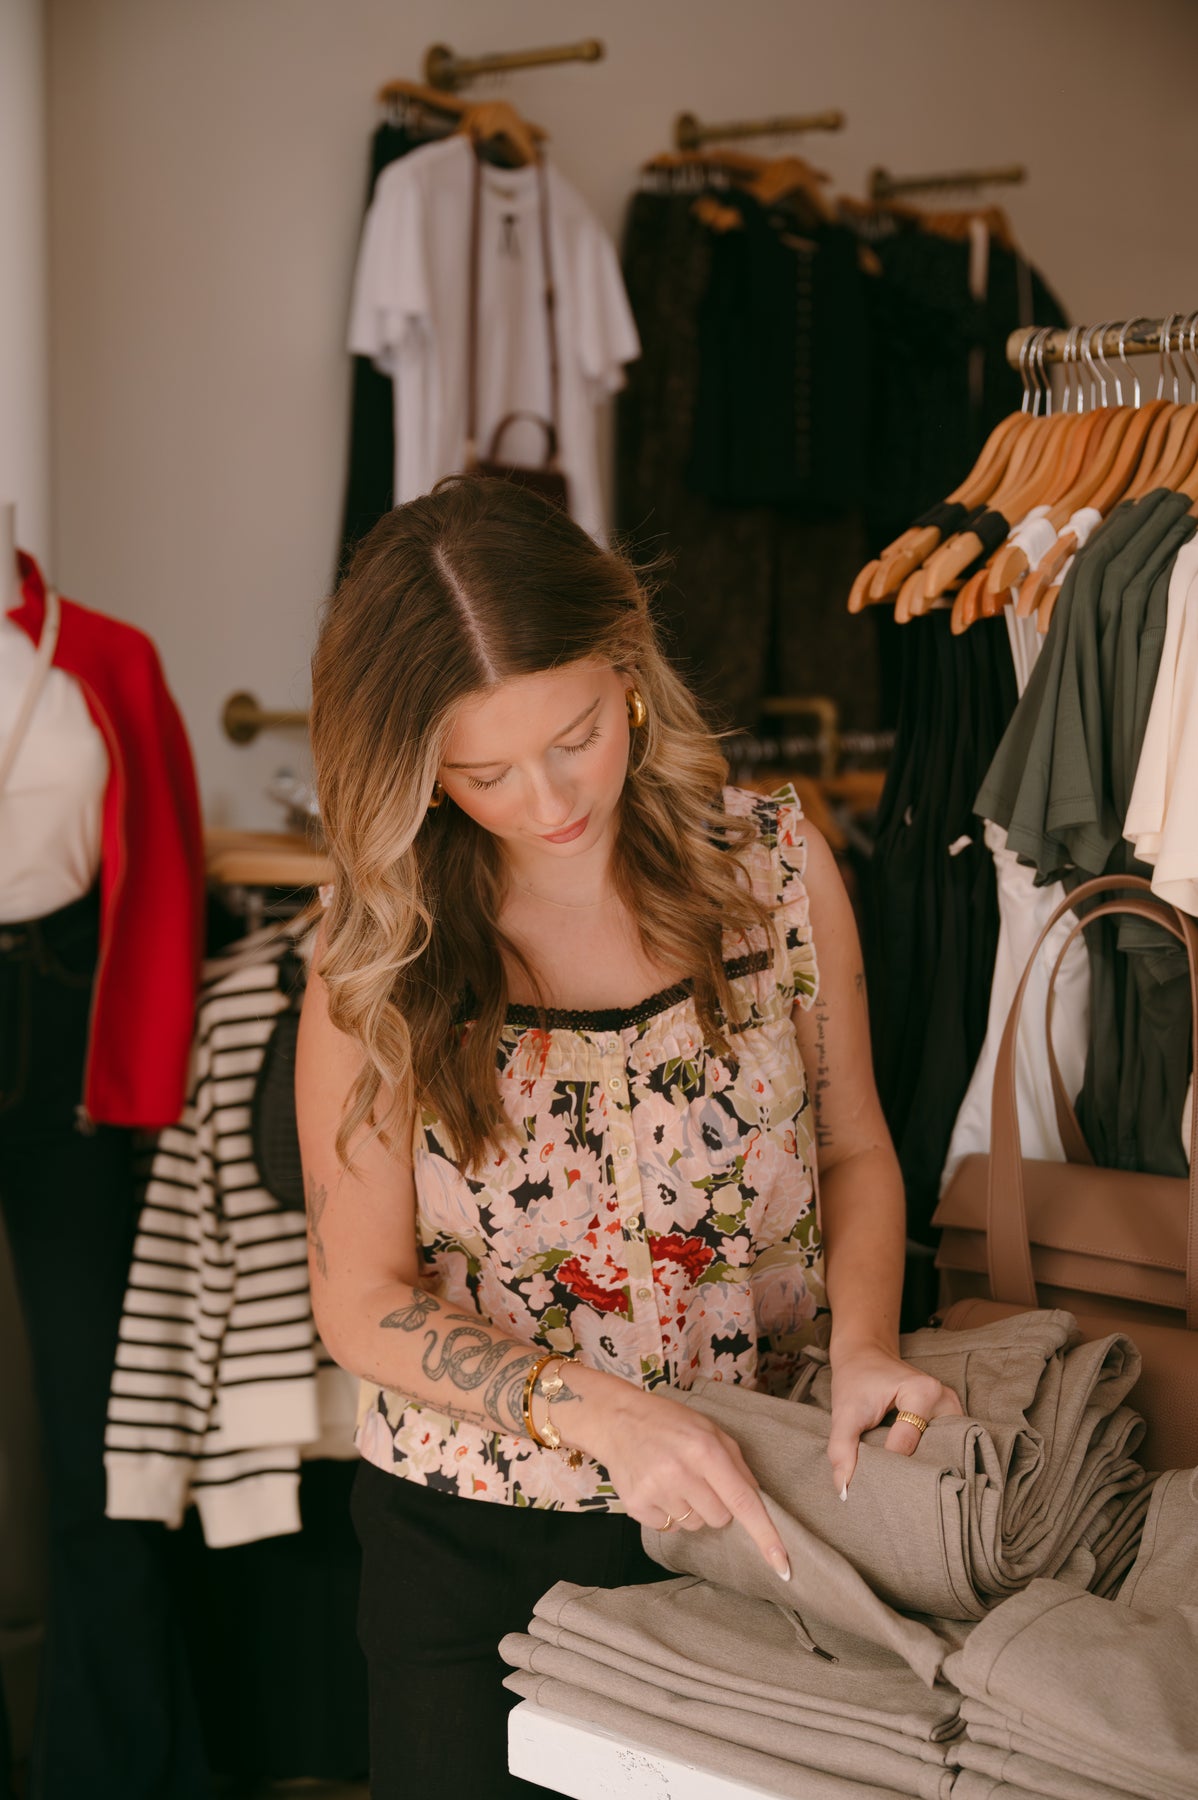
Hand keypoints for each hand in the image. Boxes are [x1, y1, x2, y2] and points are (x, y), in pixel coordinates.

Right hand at [565, 1369, 792, 1583]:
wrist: (618, 1420)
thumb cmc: (671, 1423)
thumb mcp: (710, 1430)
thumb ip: (737, 1464)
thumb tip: (757, 1501)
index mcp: (705, 1450)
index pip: (743, 1501)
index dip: (765, 1534)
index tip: (782, 1565)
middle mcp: (681, 1472)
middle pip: (720, 1519)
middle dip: (716, 1504)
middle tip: (698, 1478)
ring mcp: (656, 1490)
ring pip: (695, 1525)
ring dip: (692, 1509)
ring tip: (674, 1479)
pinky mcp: (636, 1505)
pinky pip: (669, 1527)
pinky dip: (669, 1513)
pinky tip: (658, 1486)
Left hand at [827, 1343, 962, 1496]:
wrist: (865, 1357)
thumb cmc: (856, 1381)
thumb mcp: (844, 1412)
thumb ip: (841, 1447)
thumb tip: (843, 1488)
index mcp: (923, 1392)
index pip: (907, 1446)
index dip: (885, 1467)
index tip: (868, 1482)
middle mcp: (946, 1401)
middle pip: (931, 1452)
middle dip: (910, 1472)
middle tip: (886, 1489)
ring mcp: (952, 1411)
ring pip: (941, 1453)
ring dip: (922, 1468)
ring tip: (899, 1483)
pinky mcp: (950, 1420)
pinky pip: (943, 1448)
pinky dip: (927, 1460)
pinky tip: (909, 1471)